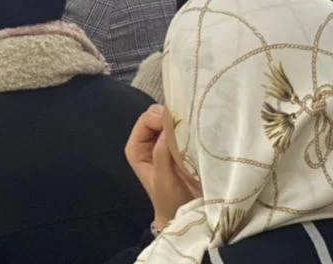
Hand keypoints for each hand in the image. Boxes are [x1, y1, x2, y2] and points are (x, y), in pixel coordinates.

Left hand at [124, 105, 197, 229]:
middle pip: (156, 116)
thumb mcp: (164, 180)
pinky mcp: (175, 145)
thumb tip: (167, 129)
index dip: (160, 118)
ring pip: (169, 120)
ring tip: (193, 129)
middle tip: (188, 126)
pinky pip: (180, 130)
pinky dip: (188, 128)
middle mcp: (146, 141)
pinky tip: (196, 133)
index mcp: (136, 148)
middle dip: (171, 117)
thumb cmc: (169, 202)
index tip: (178, 125)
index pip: (145, 120)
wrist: (181, 215)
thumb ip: (162, 155)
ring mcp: (161, 142)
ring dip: (180, 122)